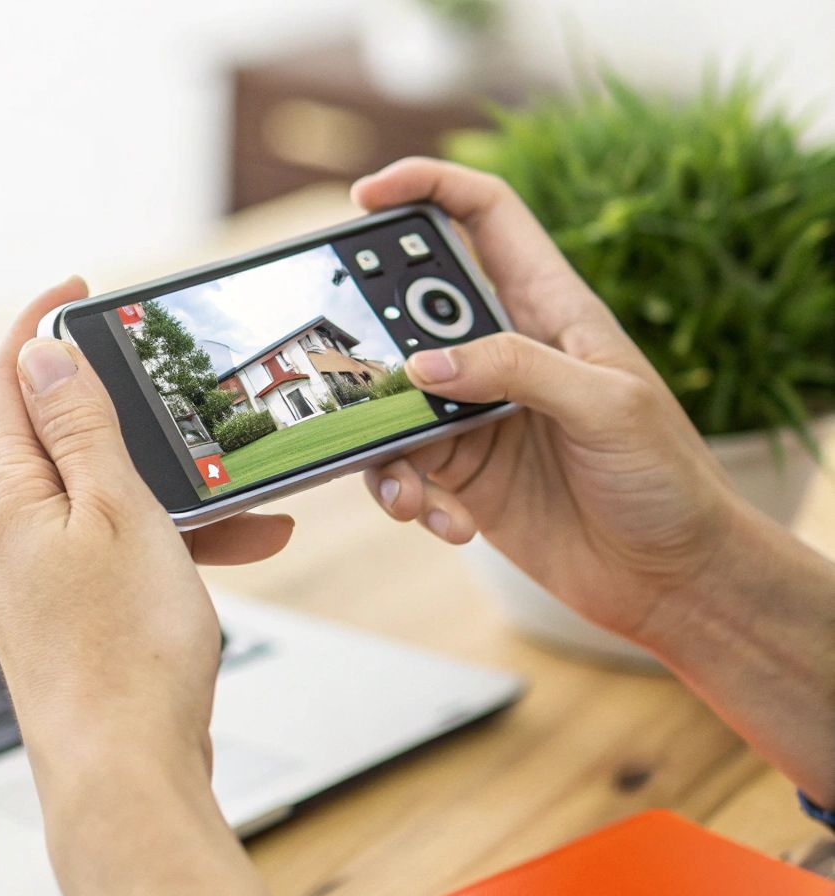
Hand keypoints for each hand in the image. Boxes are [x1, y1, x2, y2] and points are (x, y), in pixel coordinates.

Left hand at [0, 277, 291, 895]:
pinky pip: (117, 555)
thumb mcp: (118, 513)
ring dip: (168, 484)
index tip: (74, 287)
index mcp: (8, 498)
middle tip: (174, 383)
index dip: (35, 323)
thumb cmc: (126, 657)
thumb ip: (81, 428)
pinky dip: (172, 543)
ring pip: (100, 500)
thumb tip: (40, 353)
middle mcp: (7, 537)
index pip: (3, 380)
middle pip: (53, 436)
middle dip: (123, 407)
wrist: (125, 781)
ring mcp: (34, 583)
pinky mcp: (67, 624)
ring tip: (243, 495)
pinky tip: (241, 550)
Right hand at [352, 158, 738, 641]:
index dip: (426, 188)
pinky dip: (407, 498)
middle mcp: (505, 355)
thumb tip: (422, 362)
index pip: (484, 218)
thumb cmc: (667, 479)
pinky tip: (443, 523)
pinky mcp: (460, 474)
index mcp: (551, 310)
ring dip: (382, 443)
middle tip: (354, 374)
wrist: (671, 577)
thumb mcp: (606, 407)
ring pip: (390, 401)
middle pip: (411, 313)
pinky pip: (401, 470)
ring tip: (410, 491)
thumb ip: (515, 371)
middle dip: (372, 339)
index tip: (366, 195)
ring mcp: (475, 414)